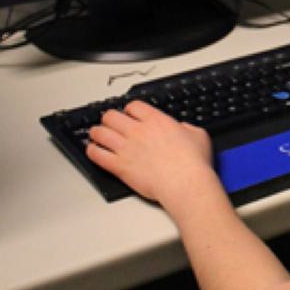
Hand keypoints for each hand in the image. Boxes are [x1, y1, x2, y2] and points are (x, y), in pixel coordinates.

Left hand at [86, 100, 217, 208]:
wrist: (185, 183)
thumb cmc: (193, 163)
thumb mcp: (198, 135)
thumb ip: (186, 128)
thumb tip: (182, 129)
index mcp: (157, 120)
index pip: (133, 106)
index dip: (129, 109)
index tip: (129, 114)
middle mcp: (138, 131)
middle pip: (111, 116)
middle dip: (109, 118)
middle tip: (109, 122)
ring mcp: (126, 148)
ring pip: (99, 133)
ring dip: (97, 132)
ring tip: (96, 135)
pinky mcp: (119, 166)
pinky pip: (96, 154)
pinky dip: (92, 151)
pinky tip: (93, 151)